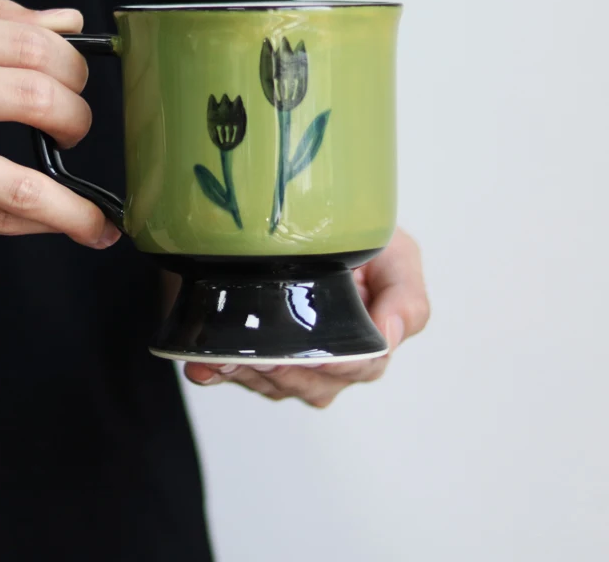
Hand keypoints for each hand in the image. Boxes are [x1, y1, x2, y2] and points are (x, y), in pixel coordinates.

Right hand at [0, 0, 119, 247]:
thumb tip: (68, 24)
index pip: (29, 42)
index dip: (74, 66)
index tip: (78, 83)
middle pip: (36, 98)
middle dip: (79, 119)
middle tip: (75, 129)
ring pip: (21, 184)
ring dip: (76, 207)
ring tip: (96, 213)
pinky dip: (43, 226)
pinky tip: (69, 226)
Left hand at [185, 228, 428, 406]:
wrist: (311, 224)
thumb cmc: (362, 243)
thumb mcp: (398, 256)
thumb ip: (406, 296)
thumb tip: (389, 336)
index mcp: (369, 344)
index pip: (361, 367)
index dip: (341, 366)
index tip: (321, 355)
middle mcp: (331, 361)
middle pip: (313, 384)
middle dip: (287, 373)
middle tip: (266, 358)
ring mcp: (290, 360)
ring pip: (273, 384)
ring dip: (249, 375)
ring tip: (226, 359)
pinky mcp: (253, 353)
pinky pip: (236, 373)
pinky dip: (216, 372)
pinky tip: (202, 367)